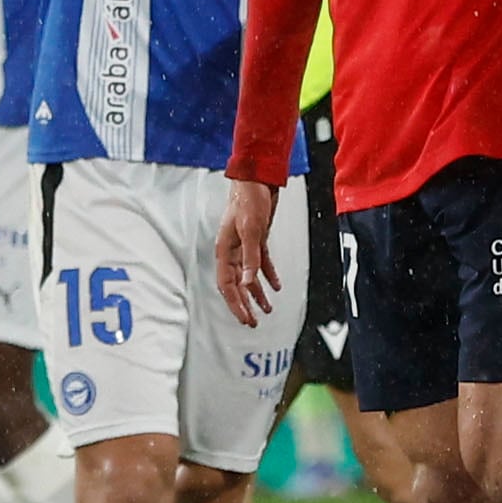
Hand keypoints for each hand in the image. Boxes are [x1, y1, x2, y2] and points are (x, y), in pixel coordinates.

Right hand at [214, 178, 283, 327]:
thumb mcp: (251, 231)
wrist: (257, 179)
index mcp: (224, 250)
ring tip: (267, 309)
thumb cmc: (248, 200)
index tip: (244, 319)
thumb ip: (249, 258)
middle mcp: (232, 251)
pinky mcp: (257, 240)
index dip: (235, 304)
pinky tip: (276, 286)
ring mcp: (244, 246)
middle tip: (253, 322)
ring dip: (258, 293)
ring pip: (249, 276)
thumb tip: (247, 283)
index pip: (227, 285)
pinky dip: (268, 275)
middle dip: (245, 304)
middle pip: (236, 285)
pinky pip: (261, 263)